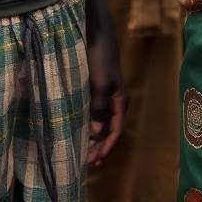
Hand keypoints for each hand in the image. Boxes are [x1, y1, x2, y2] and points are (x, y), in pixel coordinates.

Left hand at [86, 37, 125, 165]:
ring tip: (83, 154)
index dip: (107, 147)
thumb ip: (99, 109)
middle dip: (101, 147)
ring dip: (95, 140)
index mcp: (120, 101)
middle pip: (111, 130)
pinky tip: (80, 133)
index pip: (116, 131)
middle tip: (87, 164)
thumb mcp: (100, 85)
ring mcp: (106, 97)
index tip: (96, 162)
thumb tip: (96, 135)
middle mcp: (115, 102)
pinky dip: (89, 127)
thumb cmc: (100, 60)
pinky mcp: (96, 92)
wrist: (97, 37)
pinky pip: (95, 115)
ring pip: (102, 124)